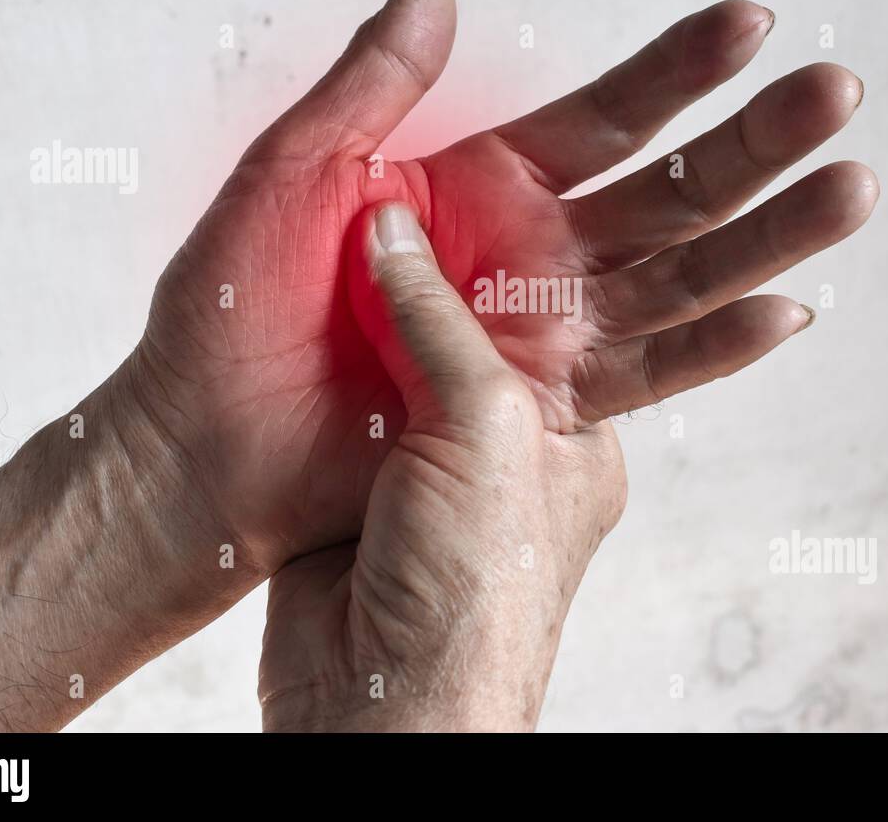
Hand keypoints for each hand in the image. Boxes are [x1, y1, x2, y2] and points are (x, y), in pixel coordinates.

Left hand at [129, 0, 877, 571]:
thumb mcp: (296, 172)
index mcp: (480, 187)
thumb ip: (377, 84)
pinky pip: (644, 377)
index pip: (605, 116)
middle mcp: (528, 256)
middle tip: (837, 92)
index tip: (752, 23)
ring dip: (764, 234)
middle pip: (666, 191)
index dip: (678, 71)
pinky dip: (714, 346)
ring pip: (678, 276)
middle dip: (753, 143)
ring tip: (848, 189)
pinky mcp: (540, 410)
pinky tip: (784, 309)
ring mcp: (540, 336)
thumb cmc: (230, 310)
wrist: (205, 448)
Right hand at [257, 203, 626, 731]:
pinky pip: (352, 383)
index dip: (535, 245)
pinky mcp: (365, 474)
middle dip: (450, 259)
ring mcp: (437, 458)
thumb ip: (443, 321)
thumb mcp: (487, 428)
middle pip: (479, 319)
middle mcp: (511, 439)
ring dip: (381, 291)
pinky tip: (314, 282)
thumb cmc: (476, 593)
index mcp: (573, 428)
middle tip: (414, 182)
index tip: (499, 181)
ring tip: (355, 211)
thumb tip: (394, 232)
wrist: (381, 707)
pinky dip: (333, 336)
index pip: (566, 310)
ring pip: (408, 347)